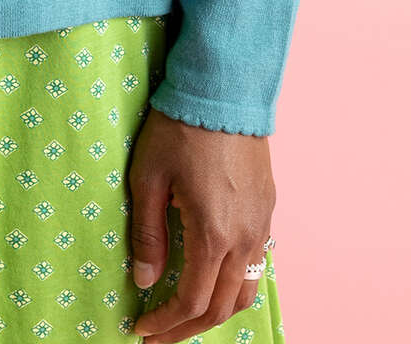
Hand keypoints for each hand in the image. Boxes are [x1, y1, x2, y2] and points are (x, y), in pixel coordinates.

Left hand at [127, 108, 275, 339]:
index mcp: (212, 235)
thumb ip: (148, 234)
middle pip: (220, 306)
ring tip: (185, 315)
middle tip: (159, 334)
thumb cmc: (179, 130)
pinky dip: (232, 285)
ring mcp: (261, 226)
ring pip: (244, 291)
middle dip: (188, 328)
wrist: (223, 91)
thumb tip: (145, 281)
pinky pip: (256, 265)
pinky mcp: (268, 211)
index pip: (191, 301)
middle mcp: (244, 239)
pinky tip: (211, 278)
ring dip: (215, 311)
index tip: (142, 329)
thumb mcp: (148, 178)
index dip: (166, 323)